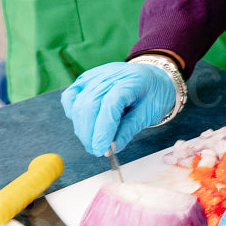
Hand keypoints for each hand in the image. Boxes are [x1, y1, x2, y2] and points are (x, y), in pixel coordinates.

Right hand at [62, 61, 177, 155]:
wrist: (153, 76)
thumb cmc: (154, 93)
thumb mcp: (150, 112)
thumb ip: (130, 129)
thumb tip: (112, 148)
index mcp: (132, 80)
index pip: (110, 104)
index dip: (103, 130)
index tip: (102, 150)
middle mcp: (110, 74)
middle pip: (90, 105)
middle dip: (90, 134)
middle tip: (98, 151)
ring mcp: (96, 75)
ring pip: (78, 104)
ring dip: (82, 129)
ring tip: (94, 142)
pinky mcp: (85, 80)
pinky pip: (70, 97)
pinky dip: (73, 113)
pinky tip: (85, 124)